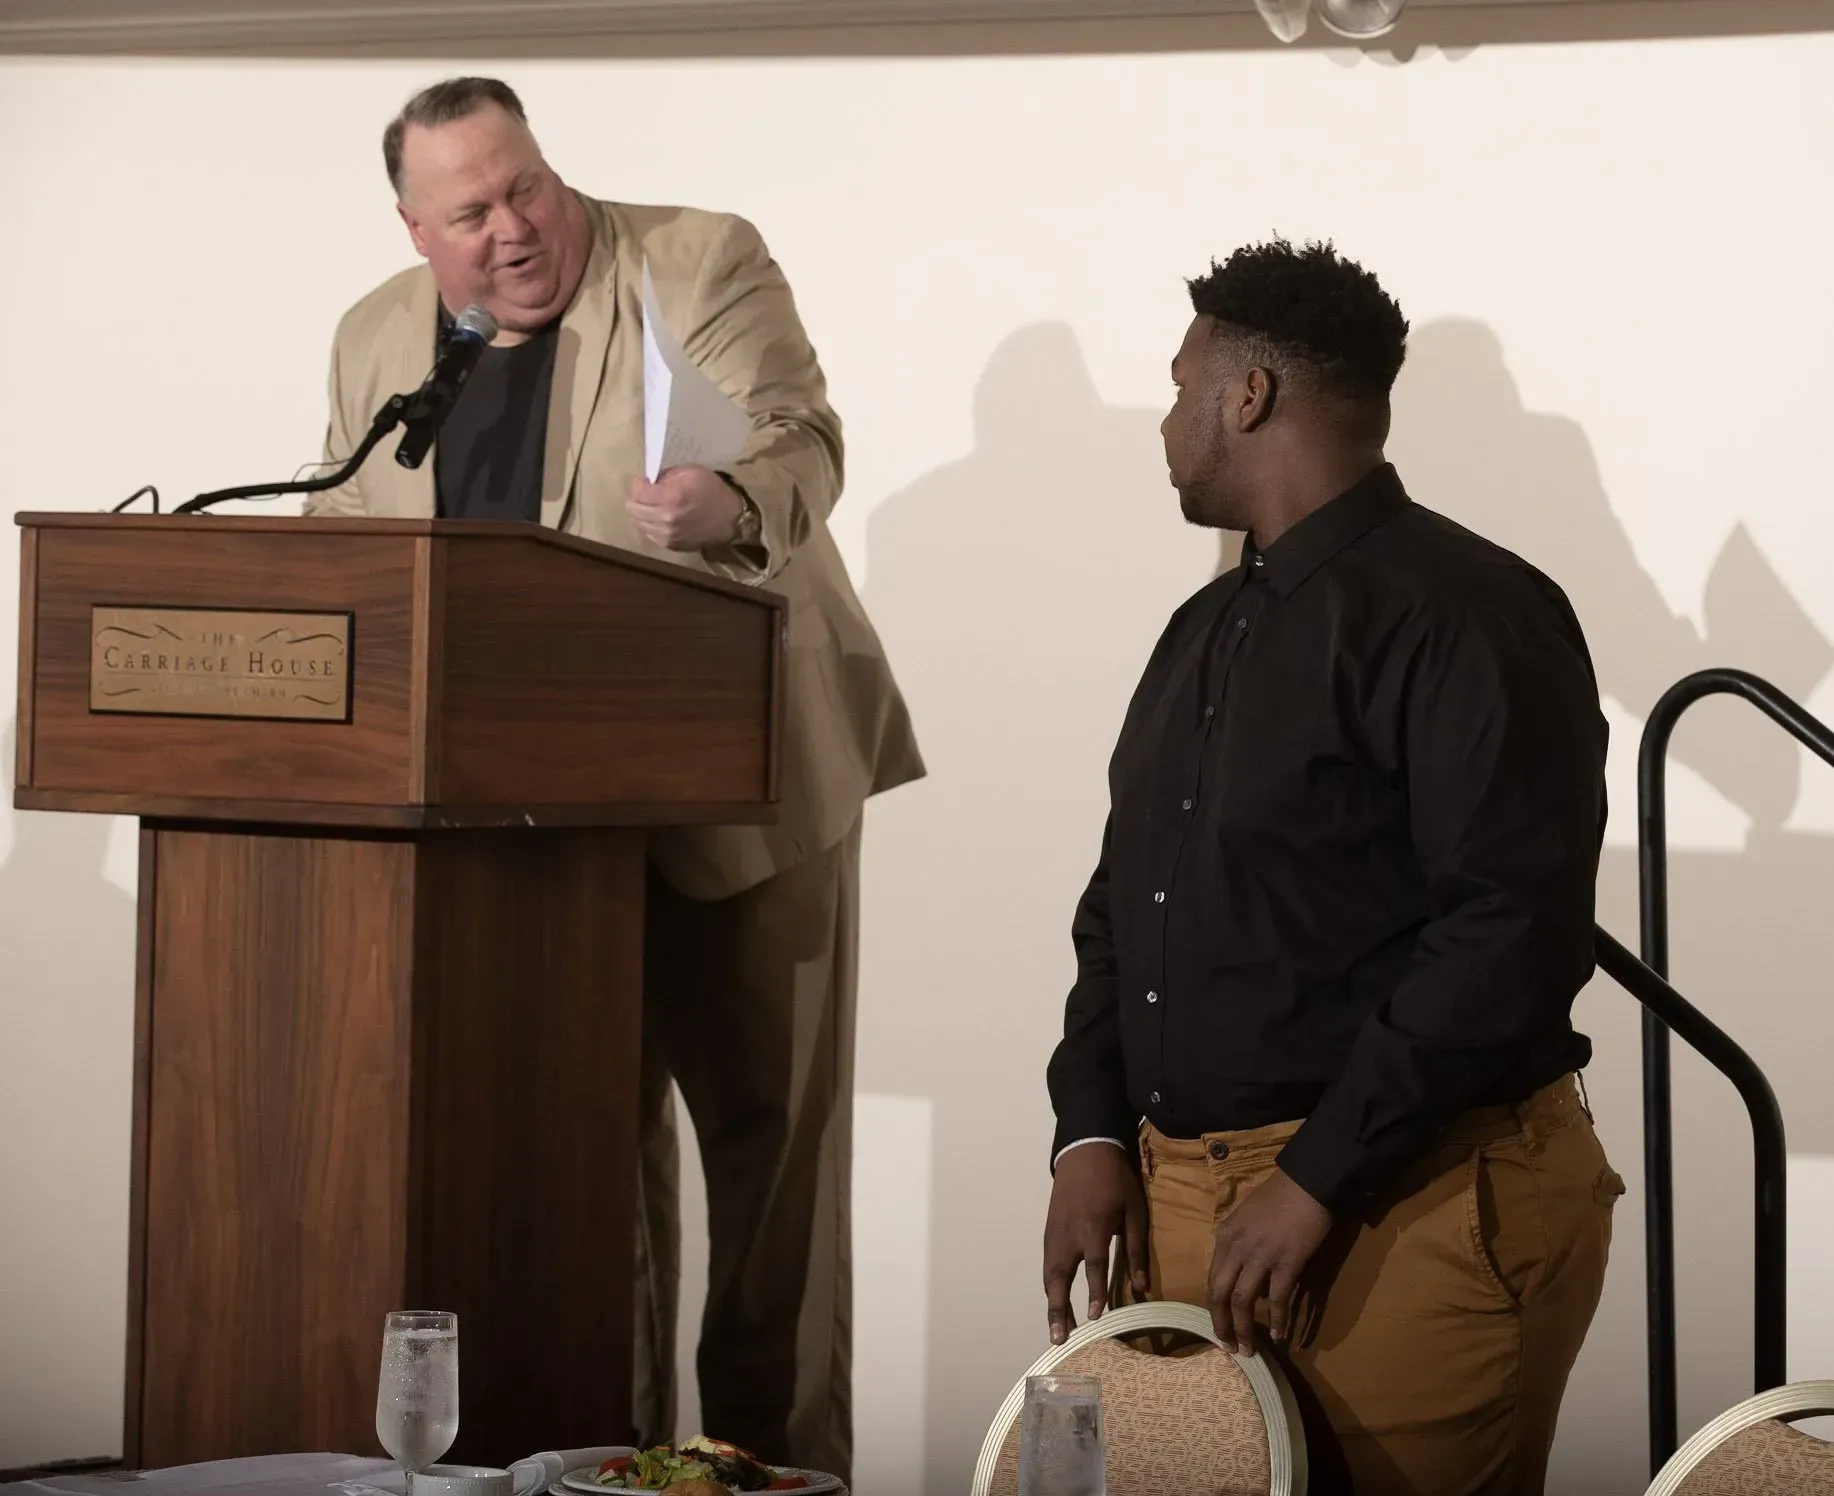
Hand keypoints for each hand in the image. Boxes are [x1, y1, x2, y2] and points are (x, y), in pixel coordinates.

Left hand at [626, 466, 743, 551]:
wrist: (730, 519)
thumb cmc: (712, 490)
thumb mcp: (691, 472)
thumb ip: (666, 475)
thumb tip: (649, 481)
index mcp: (670, 498)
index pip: (637, 492)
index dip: (638, 483)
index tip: (646, 481)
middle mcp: (665, 519)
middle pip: (632, 509)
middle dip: (637, 498)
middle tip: (648, 493)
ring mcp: (666, 535)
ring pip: (637, 523)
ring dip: (642, 512)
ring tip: (654, 506)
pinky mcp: (670, 545)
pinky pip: (648, 533)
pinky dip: (651, 524)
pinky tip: (662, 518)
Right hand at [1042, 1143, 1148, 1346]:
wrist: (1085, 1150)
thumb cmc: (1115, 1181)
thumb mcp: (1135, 1211)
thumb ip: (1136, 1249)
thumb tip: (1142, 1286)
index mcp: (1094, 1228)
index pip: (1093, 1267)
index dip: (1093, 1293)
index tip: (1093, 1319)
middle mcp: (1069, 1234)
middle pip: (1059, 1277)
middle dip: (1058, 1309)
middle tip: (1059, 1337)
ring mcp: (1055, 1233)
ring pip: (1049, 1273)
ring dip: (1051, 1302)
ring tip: (1056, 1329)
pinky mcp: (1049, 1230)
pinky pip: (1047, 1263)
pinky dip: (1050, 1285)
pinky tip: (1055, 1299)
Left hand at [1207, 1166, 1331, 1354]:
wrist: (1307, 1182)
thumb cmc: (1279, 1196)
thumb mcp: (1246, 1216)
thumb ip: (1239, 1243)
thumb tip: (1243, 1274)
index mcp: (1225, 1236)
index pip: (1211, 1278)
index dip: (1213, 1306)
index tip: (1219, 1324)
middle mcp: (1236, 1247)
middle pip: (1218, 1294)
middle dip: (1220, 1324)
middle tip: (1228, 1347)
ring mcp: (1260, 1256)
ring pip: (1242, 1301)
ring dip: (1243, 1329)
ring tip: (1249, 1350)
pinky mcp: (1286, 1263)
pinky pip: (1278, 1300)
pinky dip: (1277, 1321)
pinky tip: (1280, 1336)